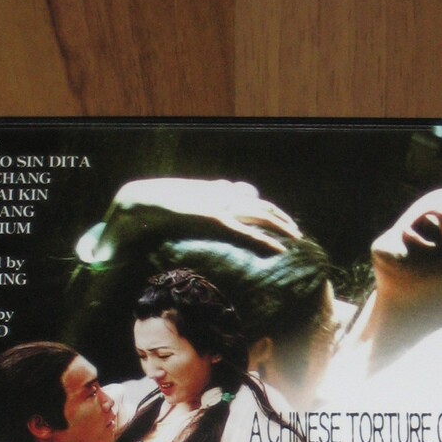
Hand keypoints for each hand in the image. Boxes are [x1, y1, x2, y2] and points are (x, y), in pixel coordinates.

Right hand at [114, 178, 301, 252]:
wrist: (145, 200)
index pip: (251, 199)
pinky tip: (278, 249)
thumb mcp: (184, 205)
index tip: (281, 222)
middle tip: (296, 233)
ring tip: (296, 239)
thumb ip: (198, 207)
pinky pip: (246, 231)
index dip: (269, 210)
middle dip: (281, 219)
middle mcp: (223, 196)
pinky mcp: (214, 219)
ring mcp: (220, 206)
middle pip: (262, 206)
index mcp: (217, 192)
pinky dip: (264, 240)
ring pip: (261, 215)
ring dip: (281, 227)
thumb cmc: (159, 206)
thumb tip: (206, 214)